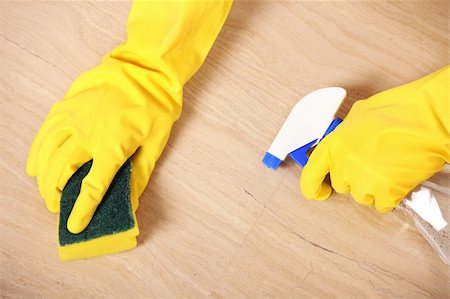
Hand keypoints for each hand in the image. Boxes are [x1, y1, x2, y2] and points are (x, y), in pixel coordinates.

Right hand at [26, 0, 230, 233]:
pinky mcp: (65, 106)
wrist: (145, 69)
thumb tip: (130, 202)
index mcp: (113, 147)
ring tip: (47, 192)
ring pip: (46, 155)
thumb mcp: (156, 144)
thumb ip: (140, 175)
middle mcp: (87, 135)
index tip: (74, 226)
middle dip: (56, 197)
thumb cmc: (156, 107)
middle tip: (59, 208)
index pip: (92, 187)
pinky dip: (36, 153)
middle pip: (61, 174)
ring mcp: (72, 118)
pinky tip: (36, 166)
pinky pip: (43, 134)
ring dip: (43, 179)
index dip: (82, 210)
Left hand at [300, 66, 448, 211]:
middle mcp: (344, 167)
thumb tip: (346, 139)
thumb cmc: (398, 110)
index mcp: (333, 146)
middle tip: (372, 162)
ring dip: (372, 186)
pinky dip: (390, 195)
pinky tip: (398, 178)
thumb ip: (345, 133)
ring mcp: (364, 182)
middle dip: (353, 177)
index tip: (319, 190)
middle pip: (341, 185)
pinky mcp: (387, 194)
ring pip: (362, 196)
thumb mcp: (359, 114)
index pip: (310, 177)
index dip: (313, 187)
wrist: (429, 119)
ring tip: (389, 166)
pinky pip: (382, 204)